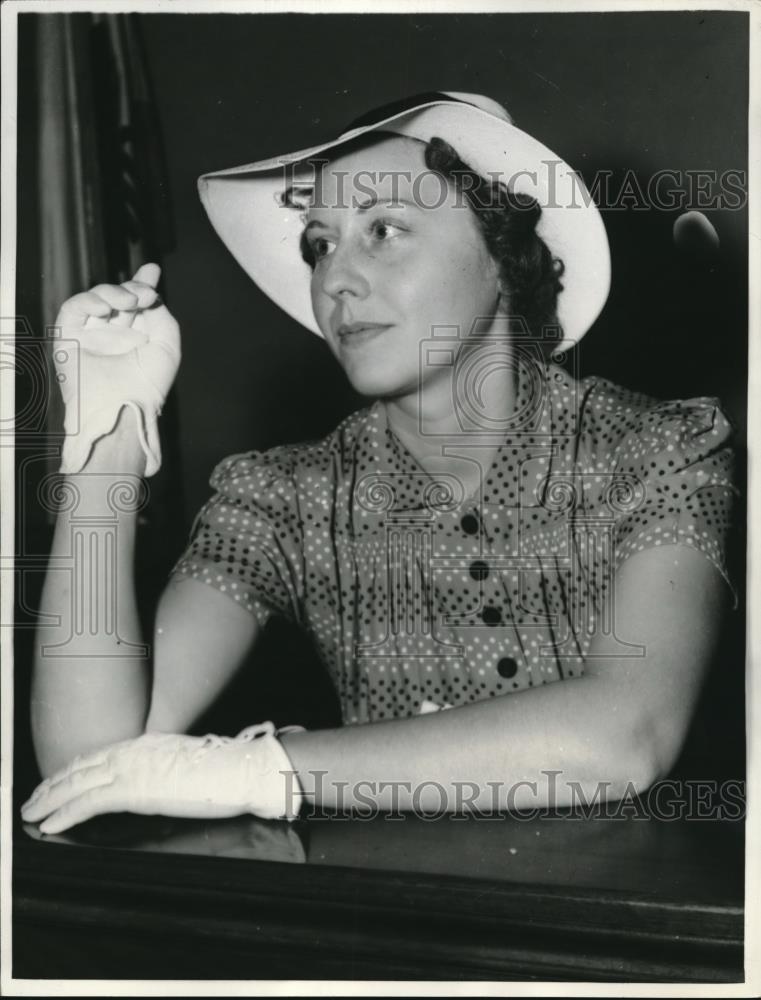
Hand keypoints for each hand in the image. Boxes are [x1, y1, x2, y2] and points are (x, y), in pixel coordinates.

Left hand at [20, 723, 302, 833]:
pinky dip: (65, 814)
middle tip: (31, 801)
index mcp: (146, 742)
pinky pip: (89, 802)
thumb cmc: (224, 772)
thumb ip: (161, 770)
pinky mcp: (135, 789)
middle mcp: (134, 749)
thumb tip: (151, 783)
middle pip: (82, 766)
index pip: (98, 754)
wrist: (241, 770)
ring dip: (50, 800)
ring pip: (78, 783)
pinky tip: (50, 825)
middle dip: (52, 785)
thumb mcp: (185, 765)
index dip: (72, 770)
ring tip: (32, 814)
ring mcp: (133, 767)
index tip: (54, 782)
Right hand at [54, 263, 180, 475]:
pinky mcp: (69, 338)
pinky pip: (73, 309)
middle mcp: (113, 336)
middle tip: (146, 294)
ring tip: (131, 303)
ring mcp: (90, 336)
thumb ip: (161, 316)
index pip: (136, 305)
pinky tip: (104, 308)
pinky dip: (88, 301)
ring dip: (114, 293)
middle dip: (133, 287)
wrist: (121, 405)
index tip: (152, 269)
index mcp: (136, 339)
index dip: (142, 284)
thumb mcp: (167, 346)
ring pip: (96, 299)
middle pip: (118, 297)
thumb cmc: (147, 384)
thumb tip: (149, 294)